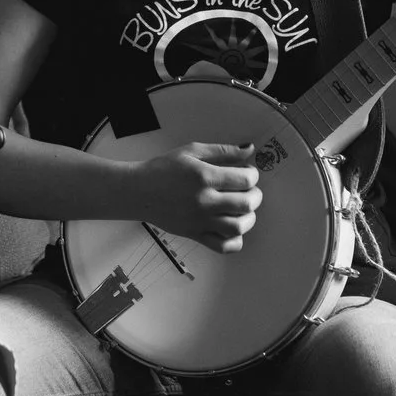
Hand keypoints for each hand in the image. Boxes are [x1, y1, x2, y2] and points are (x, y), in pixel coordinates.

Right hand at [138, 142, 260, 252]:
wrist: (139, 191)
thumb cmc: (163, 169)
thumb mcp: (191, 151)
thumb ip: (222, 150)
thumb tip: (249, 149)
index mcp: (204, 176)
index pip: (245, 180)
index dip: (253, 175)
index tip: (248, 173)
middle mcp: (203, 200)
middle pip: (246, 204)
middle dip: (255, 196)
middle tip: (250, 191)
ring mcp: (200, 221)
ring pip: (238, 227)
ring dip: (249, 219)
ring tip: (243, 210)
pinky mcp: (195, 235)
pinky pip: (223, 246)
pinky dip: (235, 241)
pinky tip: (233, 229)